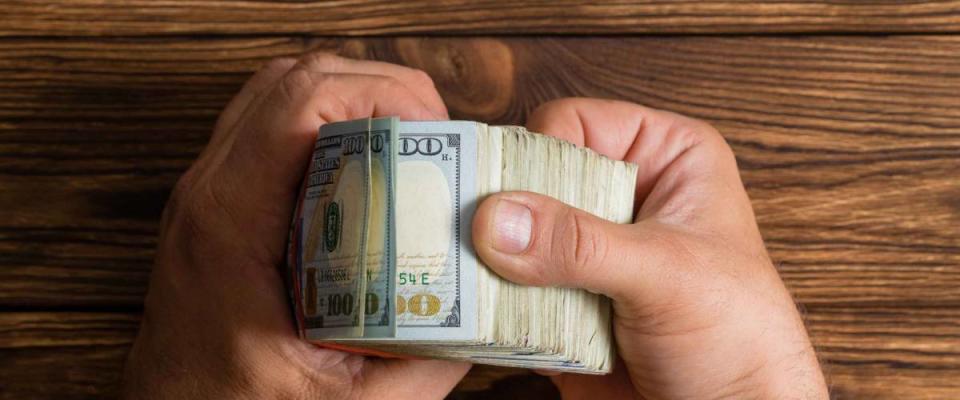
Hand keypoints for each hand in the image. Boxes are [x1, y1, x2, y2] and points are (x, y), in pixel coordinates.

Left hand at [122, 53, 469, 398]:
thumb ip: (423, 363)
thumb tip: (488, 310)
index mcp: (229, 224)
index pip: (300, 103)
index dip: (379, 93)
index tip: (434, 131)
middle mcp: (209, 191)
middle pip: (293, 79)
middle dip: (377, 87)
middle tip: (434, 134)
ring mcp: (208, 191)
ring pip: (279, 92)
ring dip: (350, 100)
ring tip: (408, 142)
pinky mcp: (219, 202)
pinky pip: (271, 127)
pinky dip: (326, 124)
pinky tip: (368, 168)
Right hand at [472, 98, 828, 398]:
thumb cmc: (740, 339)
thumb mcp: (666, 275)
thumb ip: (582, 244)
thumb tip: (497, 218)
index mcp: (663, 158)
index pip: (574, 125)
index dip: (535, 153)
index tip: (501, 191)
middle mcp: (621, 196)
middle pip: (532, 178)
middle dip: (499, 209)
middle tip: (465, 233)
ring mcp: (588, 251)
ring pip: (512, 235)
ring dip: (487, 259)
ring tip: (464, 274)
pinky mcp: (564, 300)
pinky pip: (508, 286)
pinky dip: (490, 301)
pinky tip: (476, 313)